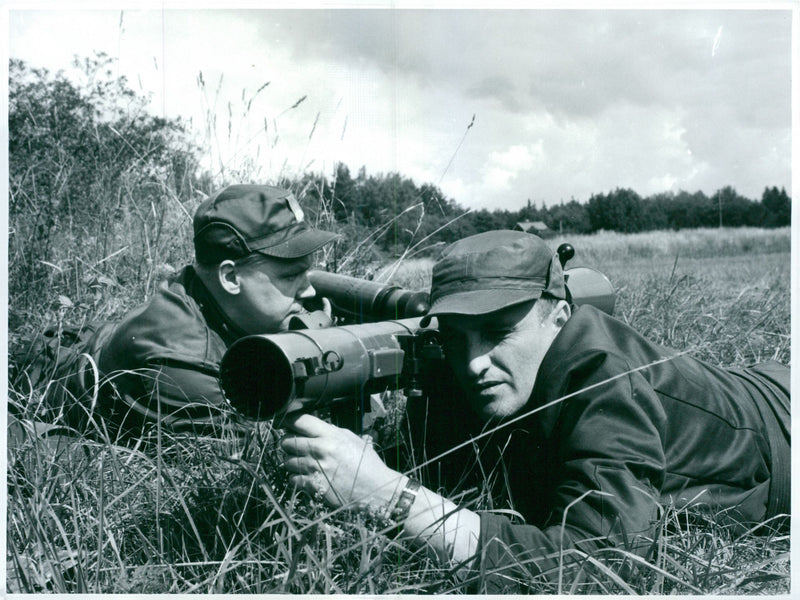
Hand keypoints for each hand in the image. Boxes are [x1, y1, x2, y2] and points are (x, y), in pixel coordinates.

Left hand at [279, 413, 402, 510]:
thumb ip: (331, 431)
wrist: (376, 490)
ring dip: (292, 462)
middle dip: (289, 443)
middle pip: (287, 441)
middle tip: (296, 446)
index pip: (299, 421)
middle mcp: (320, 449)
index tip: (285, 422)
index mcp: (330, 435)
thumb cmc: (367, 464)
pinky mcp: (313, 486)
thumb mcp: (352, 439)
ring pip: (287, 461)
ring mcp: (315, 469)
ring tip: (304, 463)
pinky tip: (307, 477)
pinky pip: (292, 479)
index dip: (288, 420)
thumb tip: (312, 426)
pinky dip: (296, 478)